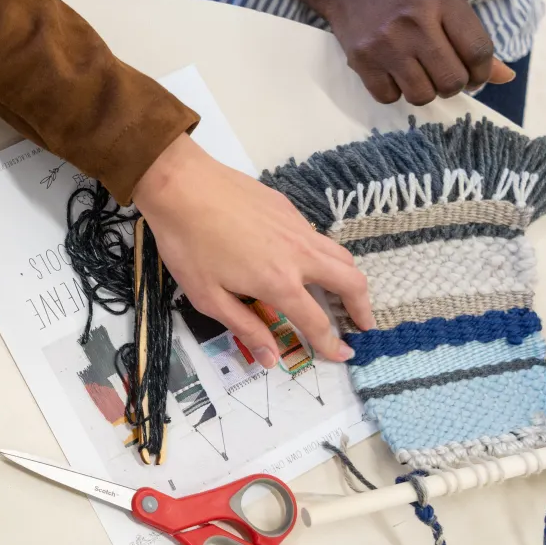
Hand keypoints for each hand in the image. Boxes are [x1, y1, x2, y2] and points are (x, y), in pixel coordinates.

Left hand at [132, 134, 373, 364]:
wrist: (182, 186)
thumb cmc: (188, 245)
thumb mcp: (208, 297)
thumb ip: (245, 327)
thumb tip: (270, 357)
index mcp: (280, 283)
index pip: (317, 321)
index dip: (331, 343)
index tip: (343, 354)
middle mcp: (299, 255)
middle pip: (350, 282)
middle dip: (362, 307)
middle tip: (362, 325)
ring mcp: (297, 228)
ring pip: (341, 255)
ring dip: (351, 279)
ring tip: (346, 294)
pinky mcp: (288, 208)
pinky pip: (319, 237)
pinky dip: (327, 255)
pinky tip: (309, 262)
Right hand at [260, 0, 512, 104]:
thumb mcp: (444, 2)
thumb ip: (473, 39)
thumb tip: (506, 77)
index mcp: (443, 1)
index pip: (479, 52)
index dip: (482, 73)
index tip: (474, 76)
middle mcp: (415, 22)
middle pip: (452, 80)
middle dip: (453, 85)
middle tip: (444, 76)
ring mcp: (386, 43)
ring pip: (422, 95)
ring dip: (425, 92)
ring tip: (418, 75)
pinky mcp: (362, 60)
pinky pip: (390, 97)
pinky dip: (396, 92)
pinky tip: (393, 73)